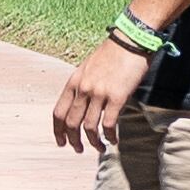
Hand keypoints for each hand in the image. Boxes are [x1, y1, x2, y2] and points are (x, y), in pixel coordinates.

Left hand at [52, 39, 149, 153]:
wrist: (131, 39)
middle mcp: (84, 88)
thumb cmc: (113, 52)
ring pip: (89, 127)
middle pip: (71, 123)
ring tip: (99, 148)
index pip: (58, 112)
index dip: (58, 131)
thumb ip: (82, 85)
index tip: (61, 142)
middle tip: (78, 150)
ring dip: (93, 142)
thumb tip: (81, 104)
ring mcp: (100, 93)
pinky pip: (109, 124)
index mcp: (74, 81)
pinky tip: (113, 140)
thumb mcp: (88, 66)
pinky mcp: (117, 97)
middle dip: (73, 140)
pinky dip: (110, 136)